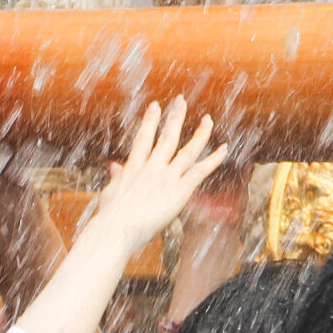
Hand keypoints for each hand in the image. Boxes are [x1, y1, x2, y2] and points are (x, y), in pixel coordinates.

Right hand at [84, 99, 230, 252]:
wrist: (115, 231)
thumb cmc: (109, 218)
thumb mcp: (110, 193)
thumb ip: (116, 177)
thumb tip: (113, 166)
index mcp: (134, 167)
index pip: (143, 139)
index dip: (150, 121)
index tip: (155, 105)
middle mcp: (152, 167)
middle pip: (167, 137)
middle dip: (175, 118)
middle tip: (181, 101)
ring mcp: (167, 177)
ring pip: (188, 150)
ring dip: (200, 134)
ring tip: (208, 119)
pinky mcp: (179, 190)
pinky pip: (200, 171)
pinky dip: (213, 159)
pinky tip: (224, 148)